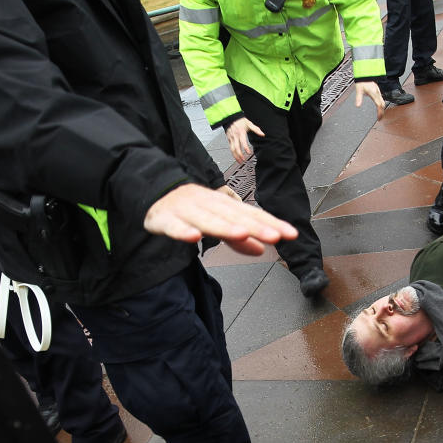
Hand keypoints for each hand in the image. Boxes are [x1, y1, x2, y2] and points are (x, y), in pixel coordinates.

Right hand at [144, 183, 297, 255]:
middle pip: (235, 217)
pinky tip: (193, 237)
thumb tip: (261, 250)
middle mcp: (209, 204)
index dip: (271, 224)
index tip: (290, 234)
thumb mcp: (218, 222)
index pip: (252, 215)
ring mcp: (186, 210)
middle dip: (256, 226)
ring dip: (225, 227)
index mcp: (224, 205)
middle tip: (275, 236)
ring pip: (208, 219)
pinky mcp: (165, 218)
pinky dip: (183, 231)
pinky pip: (174, 226)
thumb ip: (239, 238)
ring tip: (242, 234)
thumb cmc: (190, 209)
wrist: (152, 192)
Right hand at [225, 117, 264, 163]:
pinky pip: (230, 148)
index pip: (243, 142)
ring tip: (239, 161)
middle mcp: (235, 136)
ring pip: (232, 149)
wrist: (230, 118)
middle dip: (240, 155)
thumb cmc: (240, 121)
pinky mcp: (229, 139)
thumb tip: (262, 134)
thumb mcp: (249, 123)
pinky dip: (233, 153)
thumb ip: (256, 129)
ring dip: (235, 156)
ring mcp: (231, 138)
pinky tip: (236, 157)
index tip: (249, 153)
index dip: (245, 148)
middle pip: (236, 148)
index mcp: (241, 133)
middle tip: (243, 160)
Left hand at [355, 81, 384, 119]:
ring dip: (382, 108)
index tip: (379, 118)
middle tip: (380, 118)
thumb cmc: (362, 81)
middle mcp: (377, 93)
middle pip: (383, 104)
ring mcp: (378, 92)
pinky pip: (381, 99)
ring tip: (380, 114)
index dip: (380, 112)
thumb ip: (359, 98)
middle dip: (382, 112)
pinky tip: (379, 107)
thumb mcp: (359, 90)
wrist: (365, 74)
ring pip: (383, 102)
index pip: (379, 105)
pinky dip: (381, 104)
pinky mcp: (377, 91)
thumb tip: (358, 106)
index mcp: (374, 93)